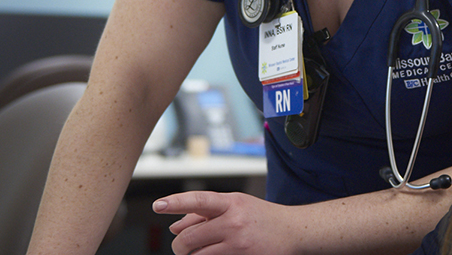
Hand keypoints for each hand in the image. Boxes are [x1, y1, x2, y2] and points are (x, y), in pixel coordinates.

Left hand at [153, 191, 296, 254]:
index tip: (158, 205)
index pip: (198, 200)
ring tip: (198, 252)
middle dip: (180, 245)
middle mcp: (234, 221)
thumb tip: (175, 226)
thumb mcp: (235, 206)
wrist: (293, 231)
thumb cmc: (261, 218)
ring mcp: (239, 243)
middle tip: (181, 247)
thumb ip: (205, 214)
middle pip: (190, 238)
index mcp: (231, 203)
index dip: (175, 202)